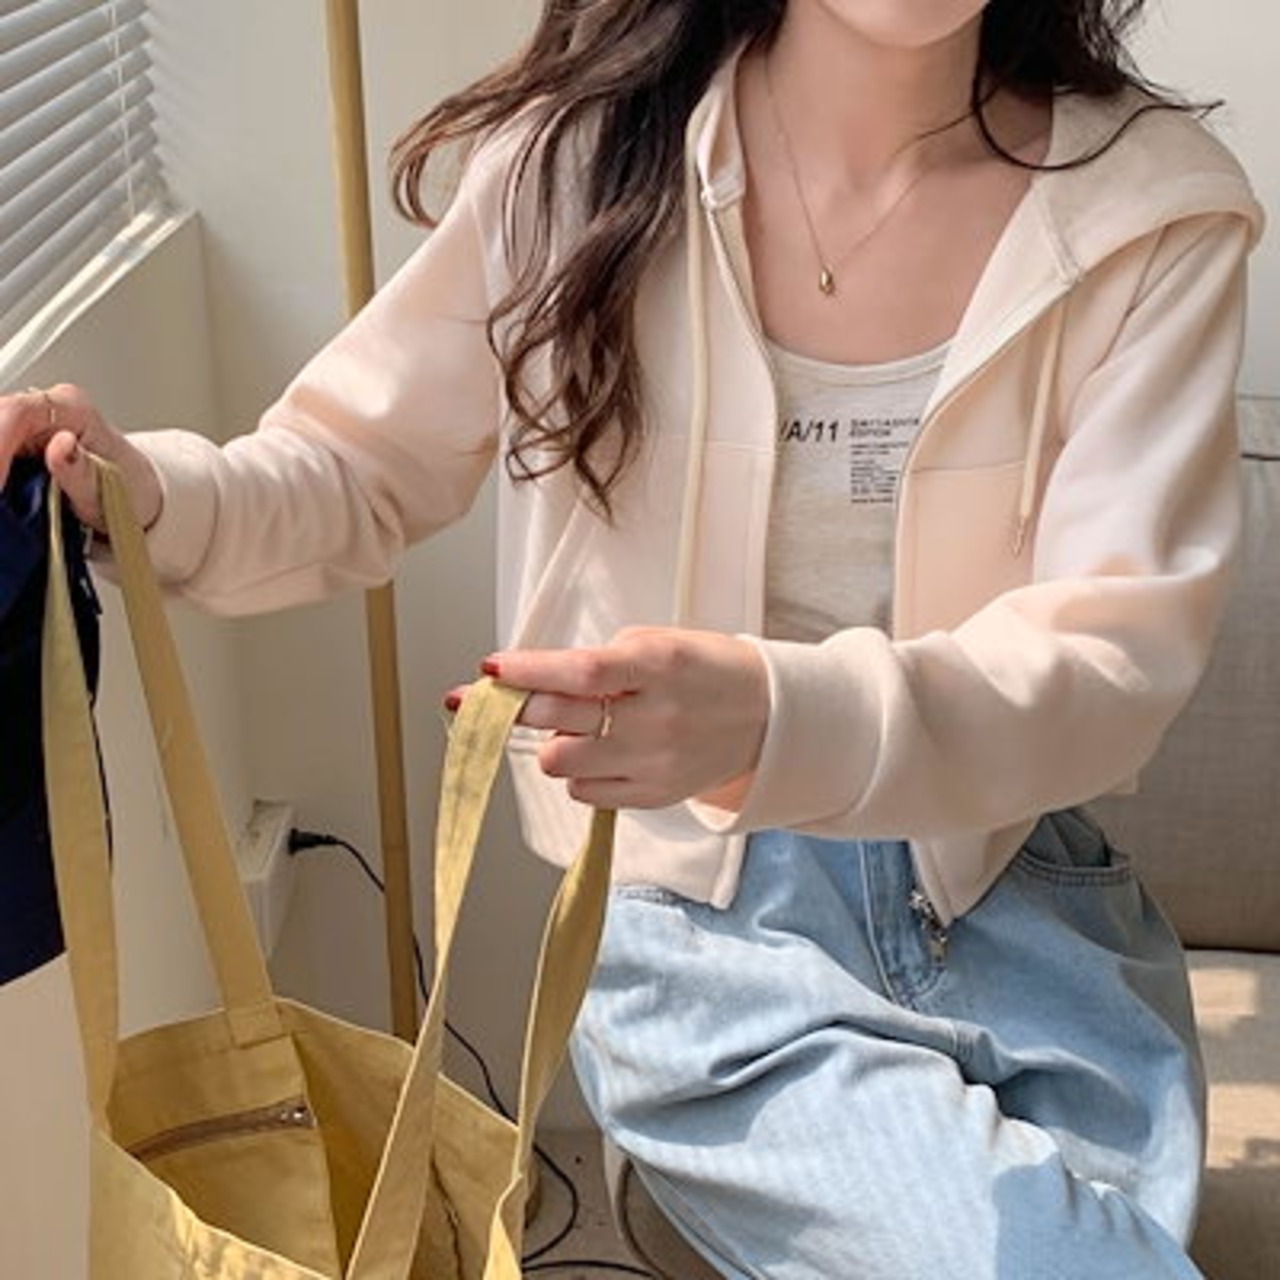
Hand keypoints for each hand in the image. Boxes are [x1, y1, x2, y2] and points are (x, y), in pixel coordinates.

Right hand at [0, 384, 161, 529]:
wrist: (139, 494)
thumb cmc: (129, 487)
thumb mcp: (107, 488)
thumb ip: (79, 469)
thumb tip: (61, 445)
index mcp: (73, 409)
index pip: (18, 413)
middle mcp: (50, 407)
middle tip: (1, 495)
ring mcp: (33, 422)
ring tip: (4, 496)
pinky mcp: (22, 439)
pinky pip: (1, 445)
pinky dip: (0, 464)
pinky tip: (4, 489)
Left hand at [449, 626, 768, 810]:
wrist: (767, 715)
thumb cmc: (703, 670)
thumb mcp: (657, 644)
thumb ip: (598, 663)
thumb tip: (532, 683)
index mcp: (658, 666)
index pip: (580, 672)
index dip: (528, 671)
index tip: (490, 668)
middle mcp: (656, 718)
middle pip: (559, 720)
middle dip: (512, 707)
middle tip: (484, 700)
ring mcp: (655, 763)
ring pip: (561, 762)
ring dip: (552, 742)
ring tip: (573, 727)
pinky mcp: (654, 796)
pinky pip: (584, 792)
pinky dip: (579, 771)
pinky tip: (599, 752)